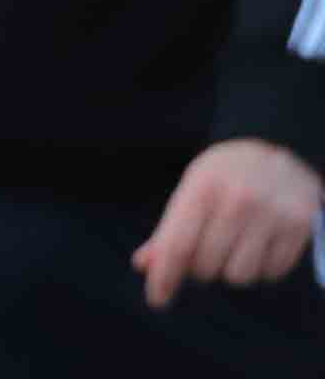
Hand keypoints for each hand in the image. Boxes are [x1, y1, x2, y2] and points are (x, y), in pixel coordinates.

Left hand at [133, 138, 320, 305]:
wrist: (278, 146)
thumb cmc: (226, 173)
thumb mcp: (193, 188)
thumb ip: (169, 229)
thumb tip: (144, 264)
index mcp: (203, 187)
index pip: (178, 244)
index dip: (165, 276)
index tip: (157, 299)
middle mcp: (238, 201)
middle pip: (206, 266)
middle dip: (200, 265)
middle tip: (207, 246)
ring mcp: (273, 214)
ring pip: (239, 276)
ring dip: (231, 268)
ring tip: (235, 244)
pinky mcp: (301, 227)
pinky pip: (271, 273)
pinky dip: (261, 267)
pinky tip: (260, 243)